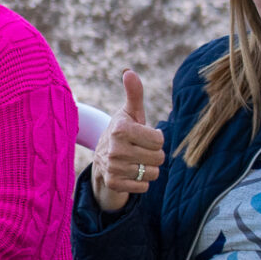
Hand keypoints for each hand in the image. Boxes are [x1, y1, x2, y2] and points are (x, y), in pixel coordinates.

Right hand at [91, 70, 166, 213]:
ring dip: (147, 169)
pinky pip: (144, 186)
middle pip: (159, 158)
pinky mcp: (114, 183)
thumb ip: (134, 93)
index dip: (155, 139)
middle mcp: (115, 148)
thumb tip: (129, 72)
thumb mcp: (129, 113)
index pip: (159, 140)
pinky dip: (140, 182)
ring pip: (153, 173)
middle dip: (153, 156)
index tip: (142, 137)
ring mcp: (113, 167)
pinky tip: (129, 174)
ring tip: (134, 162)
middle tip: (139, 151)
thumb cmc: (122, 133)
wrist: (101, 159)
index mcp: (120, 129)